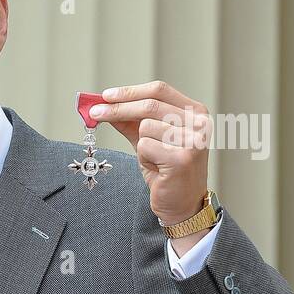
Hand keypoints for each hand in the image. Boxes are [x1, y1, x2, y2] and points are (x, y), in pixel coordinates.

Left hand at [90, 80, 210, 225]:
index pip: (159, 90)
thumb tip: (104, 105)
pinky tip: (157, 168)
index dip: (130, 91)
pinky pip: (145, 146)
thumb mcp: (148, 140)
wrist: (181, 203)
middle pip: (149, 104)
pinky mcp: (183, 158)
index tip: (105, 96)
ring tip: (154, 159)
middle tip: (94, 113)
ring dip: (140, 144)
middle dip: (117, 108)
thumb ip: (130, 122)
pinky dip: (143, 157)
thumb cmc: (166, 170)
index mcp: (195, 112)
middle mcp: (200, 122)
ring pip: (145, 127)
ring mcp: (194, 140)